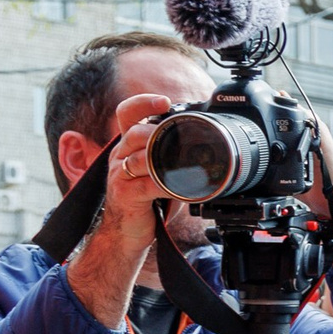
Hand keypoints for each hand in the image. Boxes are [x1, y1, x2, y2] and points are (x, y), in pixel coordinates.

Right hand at [66, 94, 191, 325]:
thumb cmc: (147, 200)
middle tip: (181, 134)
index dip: (143, 103)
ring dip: (163, 156)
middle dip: (158, 131)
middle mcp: (121, 155)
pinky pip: (148, 185)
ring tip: (185, 161)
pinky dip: (168, 185)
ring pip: (138, 156)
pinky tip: (185, 187)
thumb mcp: (162, 171)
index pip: (127, 113)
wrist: (127, 231)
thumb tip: (213, 144)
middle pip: (134, 132)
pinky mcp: (124, 194)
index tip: (165, 101)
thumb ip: (177, 156)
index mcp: (129, 145)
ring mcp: (119, 174)